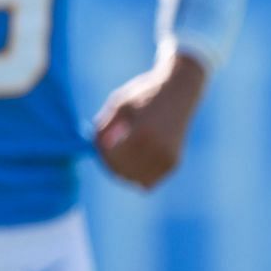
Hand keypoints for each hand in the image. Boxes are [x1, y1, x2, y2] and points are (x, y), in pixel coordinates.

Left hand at [93, 53, 207, 189]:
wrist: (179, 89)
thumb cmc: (144, 94)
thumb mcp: (118, 104)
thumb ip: (103, 127)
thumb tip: (90, 149)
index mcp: (142, 133)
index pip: (113, 157)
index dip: (100, 154)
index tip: (97, 144)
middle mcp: (158, 149)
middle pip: (123, 172)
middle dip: (110, 164)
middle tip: (107, 151)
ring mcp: (168, 158)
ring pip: (136, 181)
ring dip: (125, 171)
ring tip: (122, 152)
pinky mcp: (175, 162)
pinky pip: (149, 180)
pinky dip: (138, 174)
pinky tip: (135, 158)